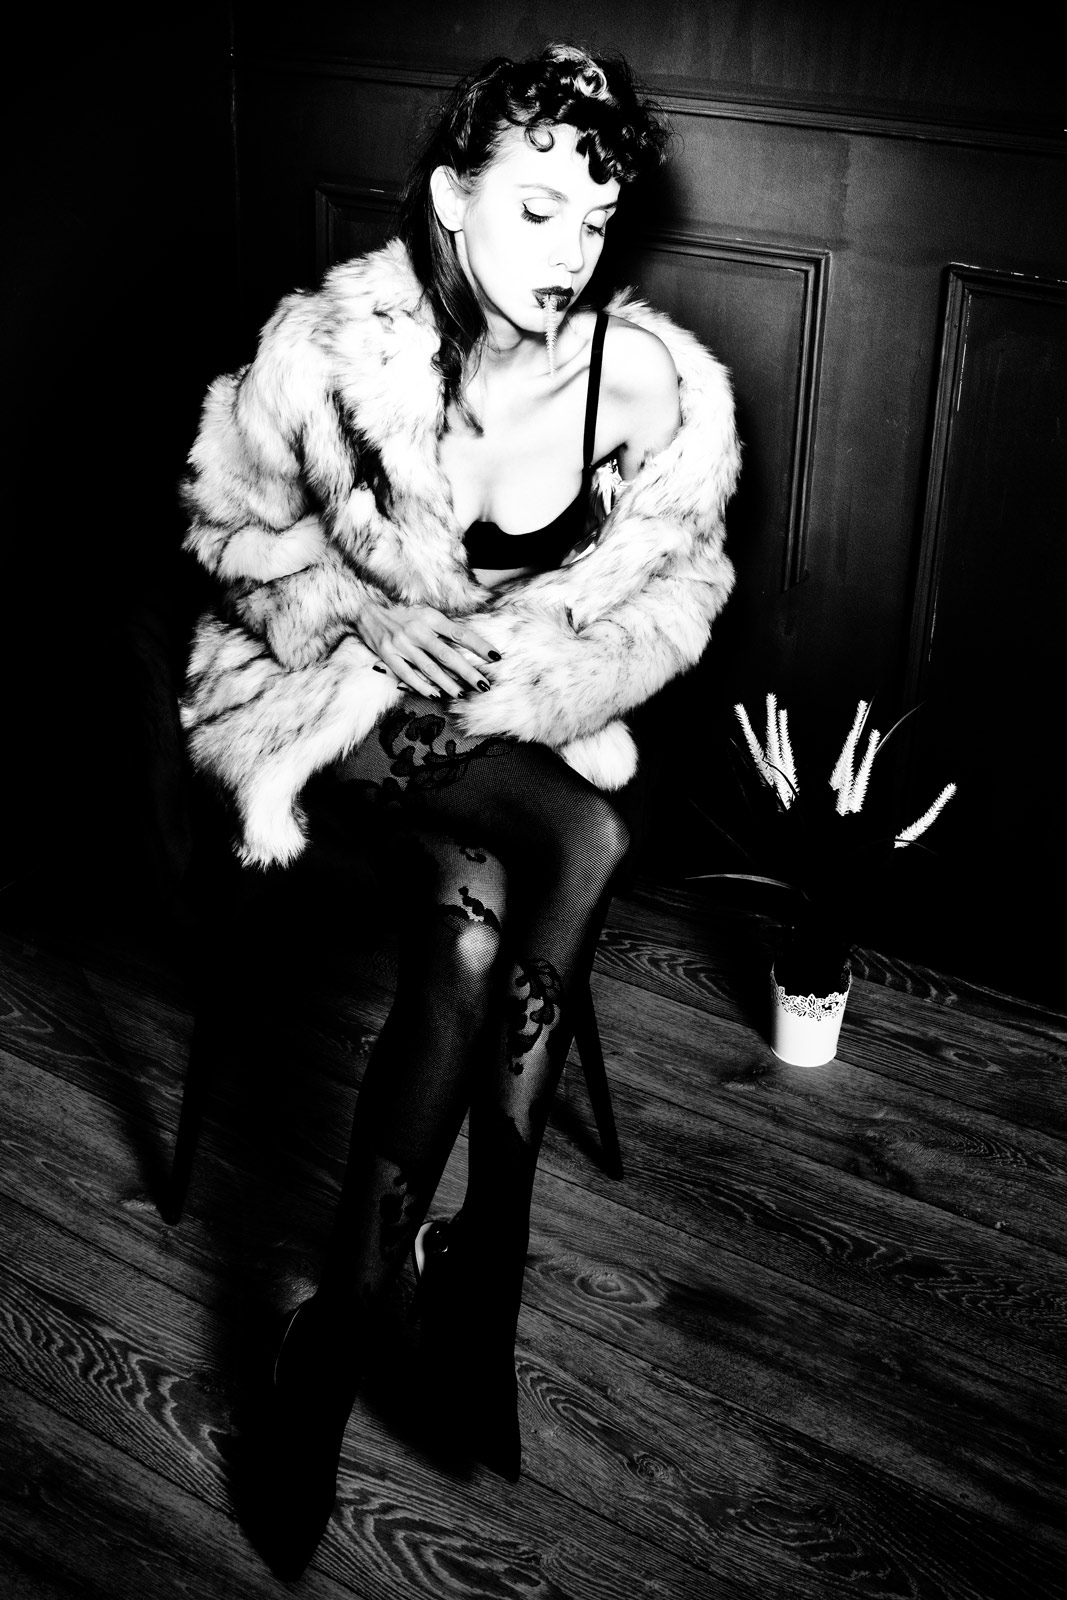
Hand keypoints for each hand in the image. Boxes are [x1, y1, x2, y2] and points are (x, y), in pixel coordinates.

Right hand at [356, 600, 499, 696]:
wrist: (367, 611)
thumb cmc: (403, 613)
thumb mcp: (425, 613)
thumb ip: (443, 628)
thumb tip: (468, 646)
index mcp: (430, 617)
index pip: (460, 633)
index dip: (479, 645)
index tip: (495, 657)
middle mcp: (417, 631)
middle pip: (447, 655)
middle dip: (468, 672)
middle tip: (484, 685)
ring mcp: (402, 644)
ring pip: (429, 669)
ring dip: (448, 683)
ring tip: (463, 694)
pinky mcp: (388, 656)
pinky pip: (408, 675)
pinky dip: (423, 686)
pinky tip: (436, 694)